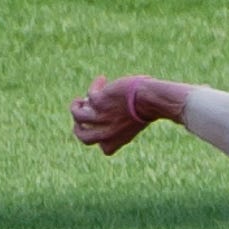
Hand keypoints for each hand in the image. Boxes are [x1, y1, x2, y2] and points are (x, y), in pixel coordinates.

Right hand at [70, 75, 191, 154]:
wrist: (151, 101)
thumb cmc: (150, 110)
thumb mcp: (136, 122)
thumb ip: (125, 123)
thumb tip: (120, 113)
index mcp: (117, 141)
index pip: (104, 149)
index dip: (100, 139)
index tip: (103, 128)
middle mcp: (106, 132)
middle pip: (83, 138)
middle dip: (78, 128)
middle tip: (80, 118)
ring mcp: (100, 118)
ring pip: (78, 116)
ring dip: (76, 107)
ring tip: (81, 100)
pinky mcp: (98, 102)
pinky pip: (88, 94)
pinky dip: (95, 86)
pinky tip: (103, 80)